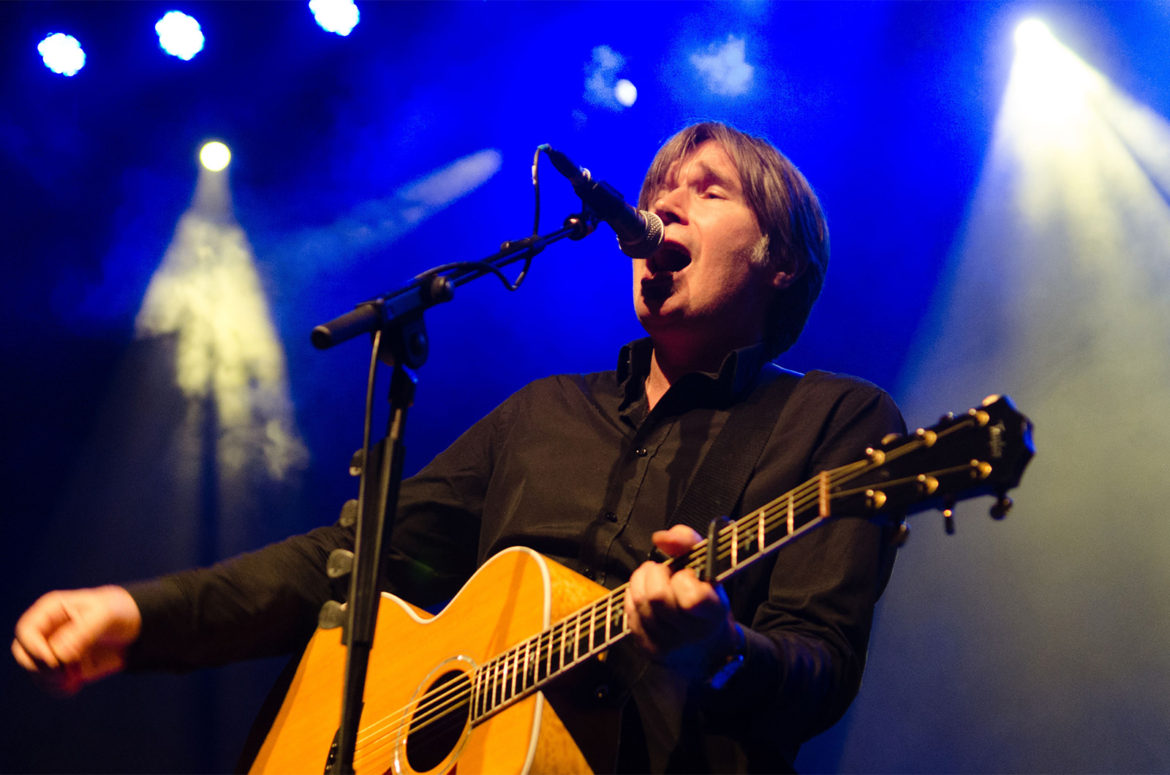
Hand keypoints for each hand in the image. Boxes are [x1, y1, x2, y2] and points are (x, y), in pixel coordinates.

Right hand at [11, 585, 141, 694]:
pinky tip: (76, 686)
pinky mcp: (62, 668)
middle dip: (41, 668)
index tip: (54, 660)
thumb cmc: (119, 612)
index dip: (34, 648)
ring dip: (52, 681)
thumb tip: (58, 655)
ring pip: (35, 672)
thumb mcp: (106, 615)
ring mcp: (52, 651)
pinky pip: (49, 684)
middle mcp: (46, 631)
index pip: (26, 631)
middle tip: (65, 673)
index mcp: (51, 610)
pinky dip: (59, 689)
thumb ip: (82, 632)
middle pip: (24, 655)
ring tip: (76, 678)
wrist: (136, 627)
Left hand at [624, 524, 737, 665]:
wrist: (707, 647)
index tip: (688, 575)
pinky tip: (646, 596)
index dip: (684, 578)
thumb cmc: (708, 600)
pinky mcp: (648, 648)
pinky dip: (633, 598)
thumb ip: (688, 542)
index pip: (692, 598)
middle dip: (655, 574)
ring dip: (641, 582)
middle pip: (656, 596)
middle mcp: (691, 634)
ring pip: (639, 603)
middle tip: (664, 572)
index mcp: (713, 613)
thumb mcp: (709, 567)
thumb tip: (660, 537)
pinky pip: (629, 615)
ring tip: (654, 580)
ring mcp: (668, 644)